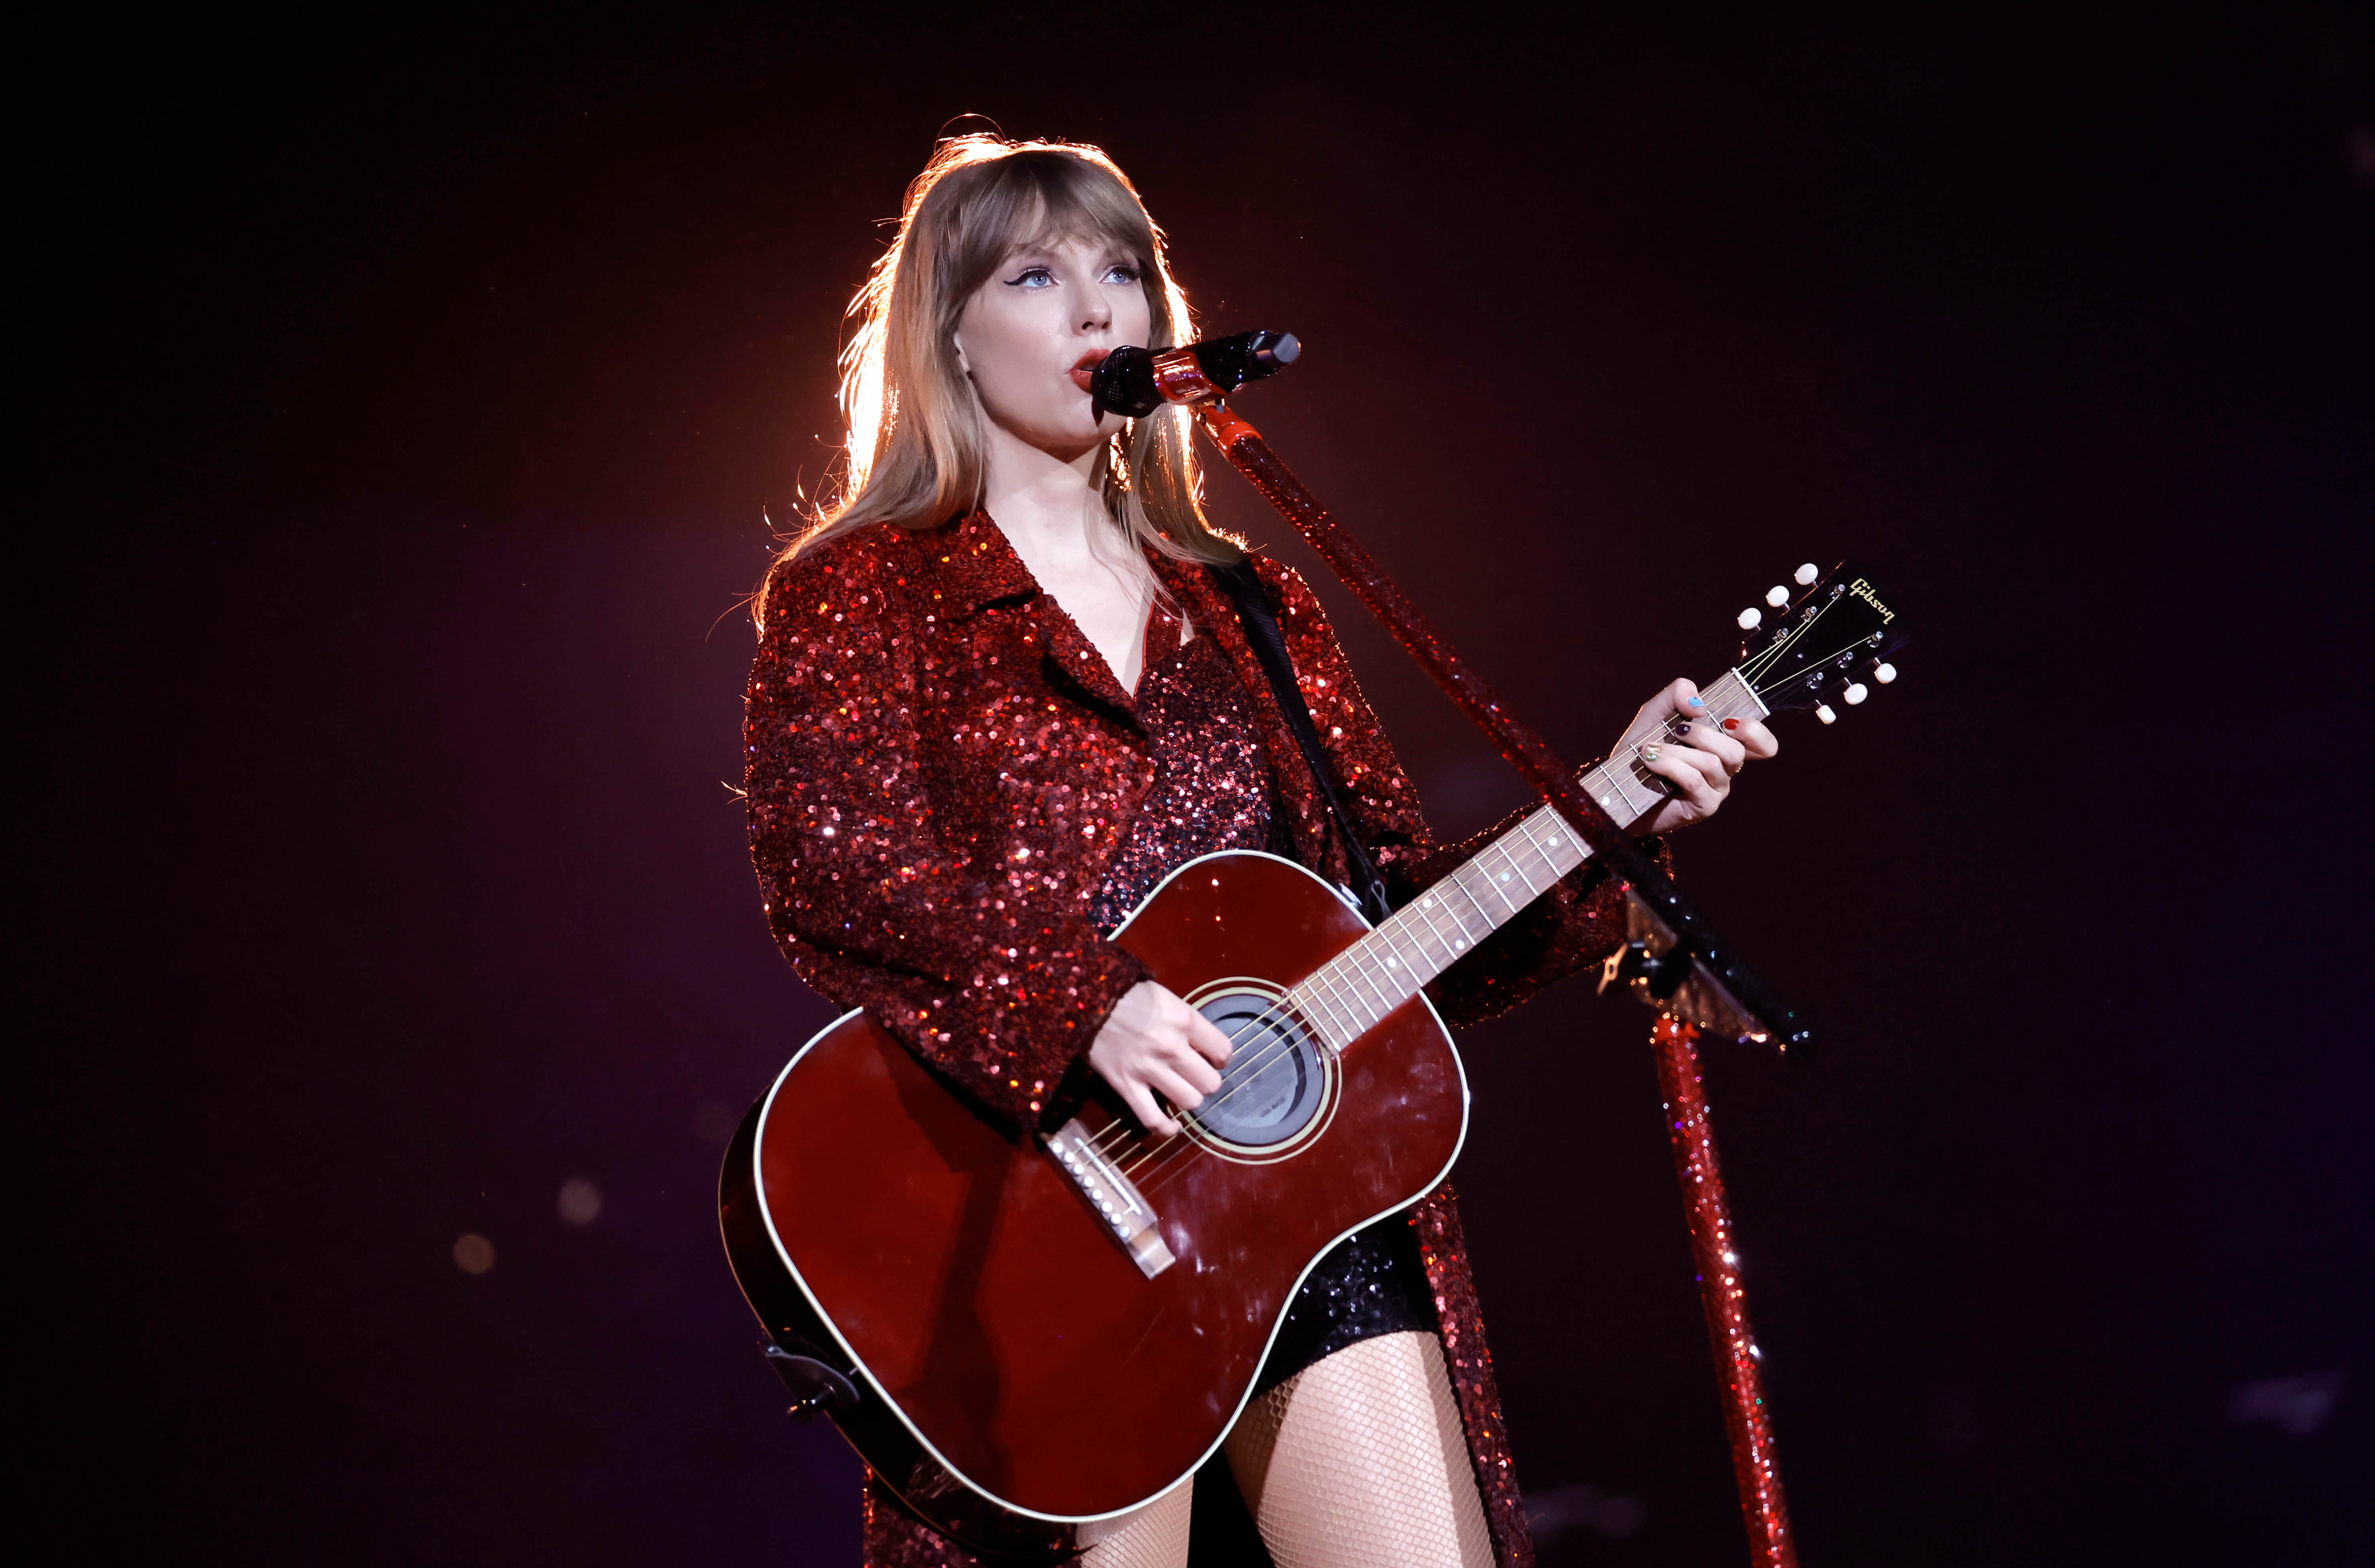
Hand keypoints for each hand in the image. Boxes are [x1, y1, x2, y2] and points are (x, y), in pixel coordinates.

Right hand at [1087, 981, 1234, 1137]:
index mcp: (1185, 1021)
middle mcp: (1172, 1047)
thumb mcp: (1166, 998)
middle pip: (1210, 1083)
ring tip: (1181, 1091)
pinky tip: (1172, 1125)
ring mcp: (1149, 1069)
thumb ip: (1187, 1022)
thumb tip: (1203, 1047)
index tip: (1211, 1059)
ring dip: (1188, 1099)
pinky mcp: (1126, 1086)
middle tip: (1194, 1075)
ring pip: (1190, 1102)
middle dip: (1206, 1081)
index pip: (1224, 1051)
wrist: (1087, 1000)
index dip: (1220, 1059)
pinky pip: (1153, 1119)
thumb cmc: (1128, 995)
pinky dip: (1166, 1128)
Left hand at [1624, 677, 1778, 835]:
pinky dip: (1669, 765)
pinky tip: (1650, 761)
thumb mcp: (1657, 713)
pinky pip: (1694, 780)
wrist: (1620, 786)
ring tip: (1650, 749)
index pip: (1762, 743)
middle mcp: (1726, 768)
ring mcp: (1717, 789)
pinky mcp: (1703, 806)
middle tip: (1677, 731)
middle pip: (1736, 750)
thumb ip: (1677, 694)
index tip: (1728, 721)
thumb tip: (1699, 703)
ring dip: (1677, 752)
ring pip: (1713, 763)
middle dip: (1703, 735)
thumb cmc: (1644, 747)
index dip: (1756, 732)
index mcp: (1724, 744)